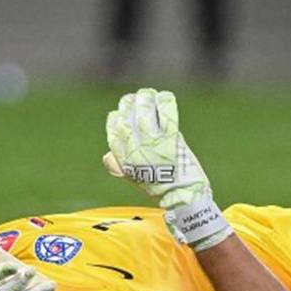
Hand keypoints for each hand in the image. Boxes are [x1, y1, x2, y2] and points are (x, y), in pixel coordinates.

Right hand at [103, 88, 209, 209]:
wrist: (183, 197)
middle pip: (126, 121)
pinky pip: (166, 115)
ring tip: (148, 93)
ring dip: (145, 100)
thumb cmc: (161, 187)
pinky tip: (164, 97)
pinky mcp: (172, 140)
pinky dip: (165, 102)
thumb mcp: (134, 179)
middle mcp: (136, 152)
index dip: (115, 120)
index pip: (114, 135)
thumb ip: (120, 166)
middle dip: (128, 105)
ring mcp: (154, 145)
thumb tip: (107, 156)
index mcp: (125, 162)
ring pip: (144, 114)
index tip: (119, 112)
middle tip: (134, 97)